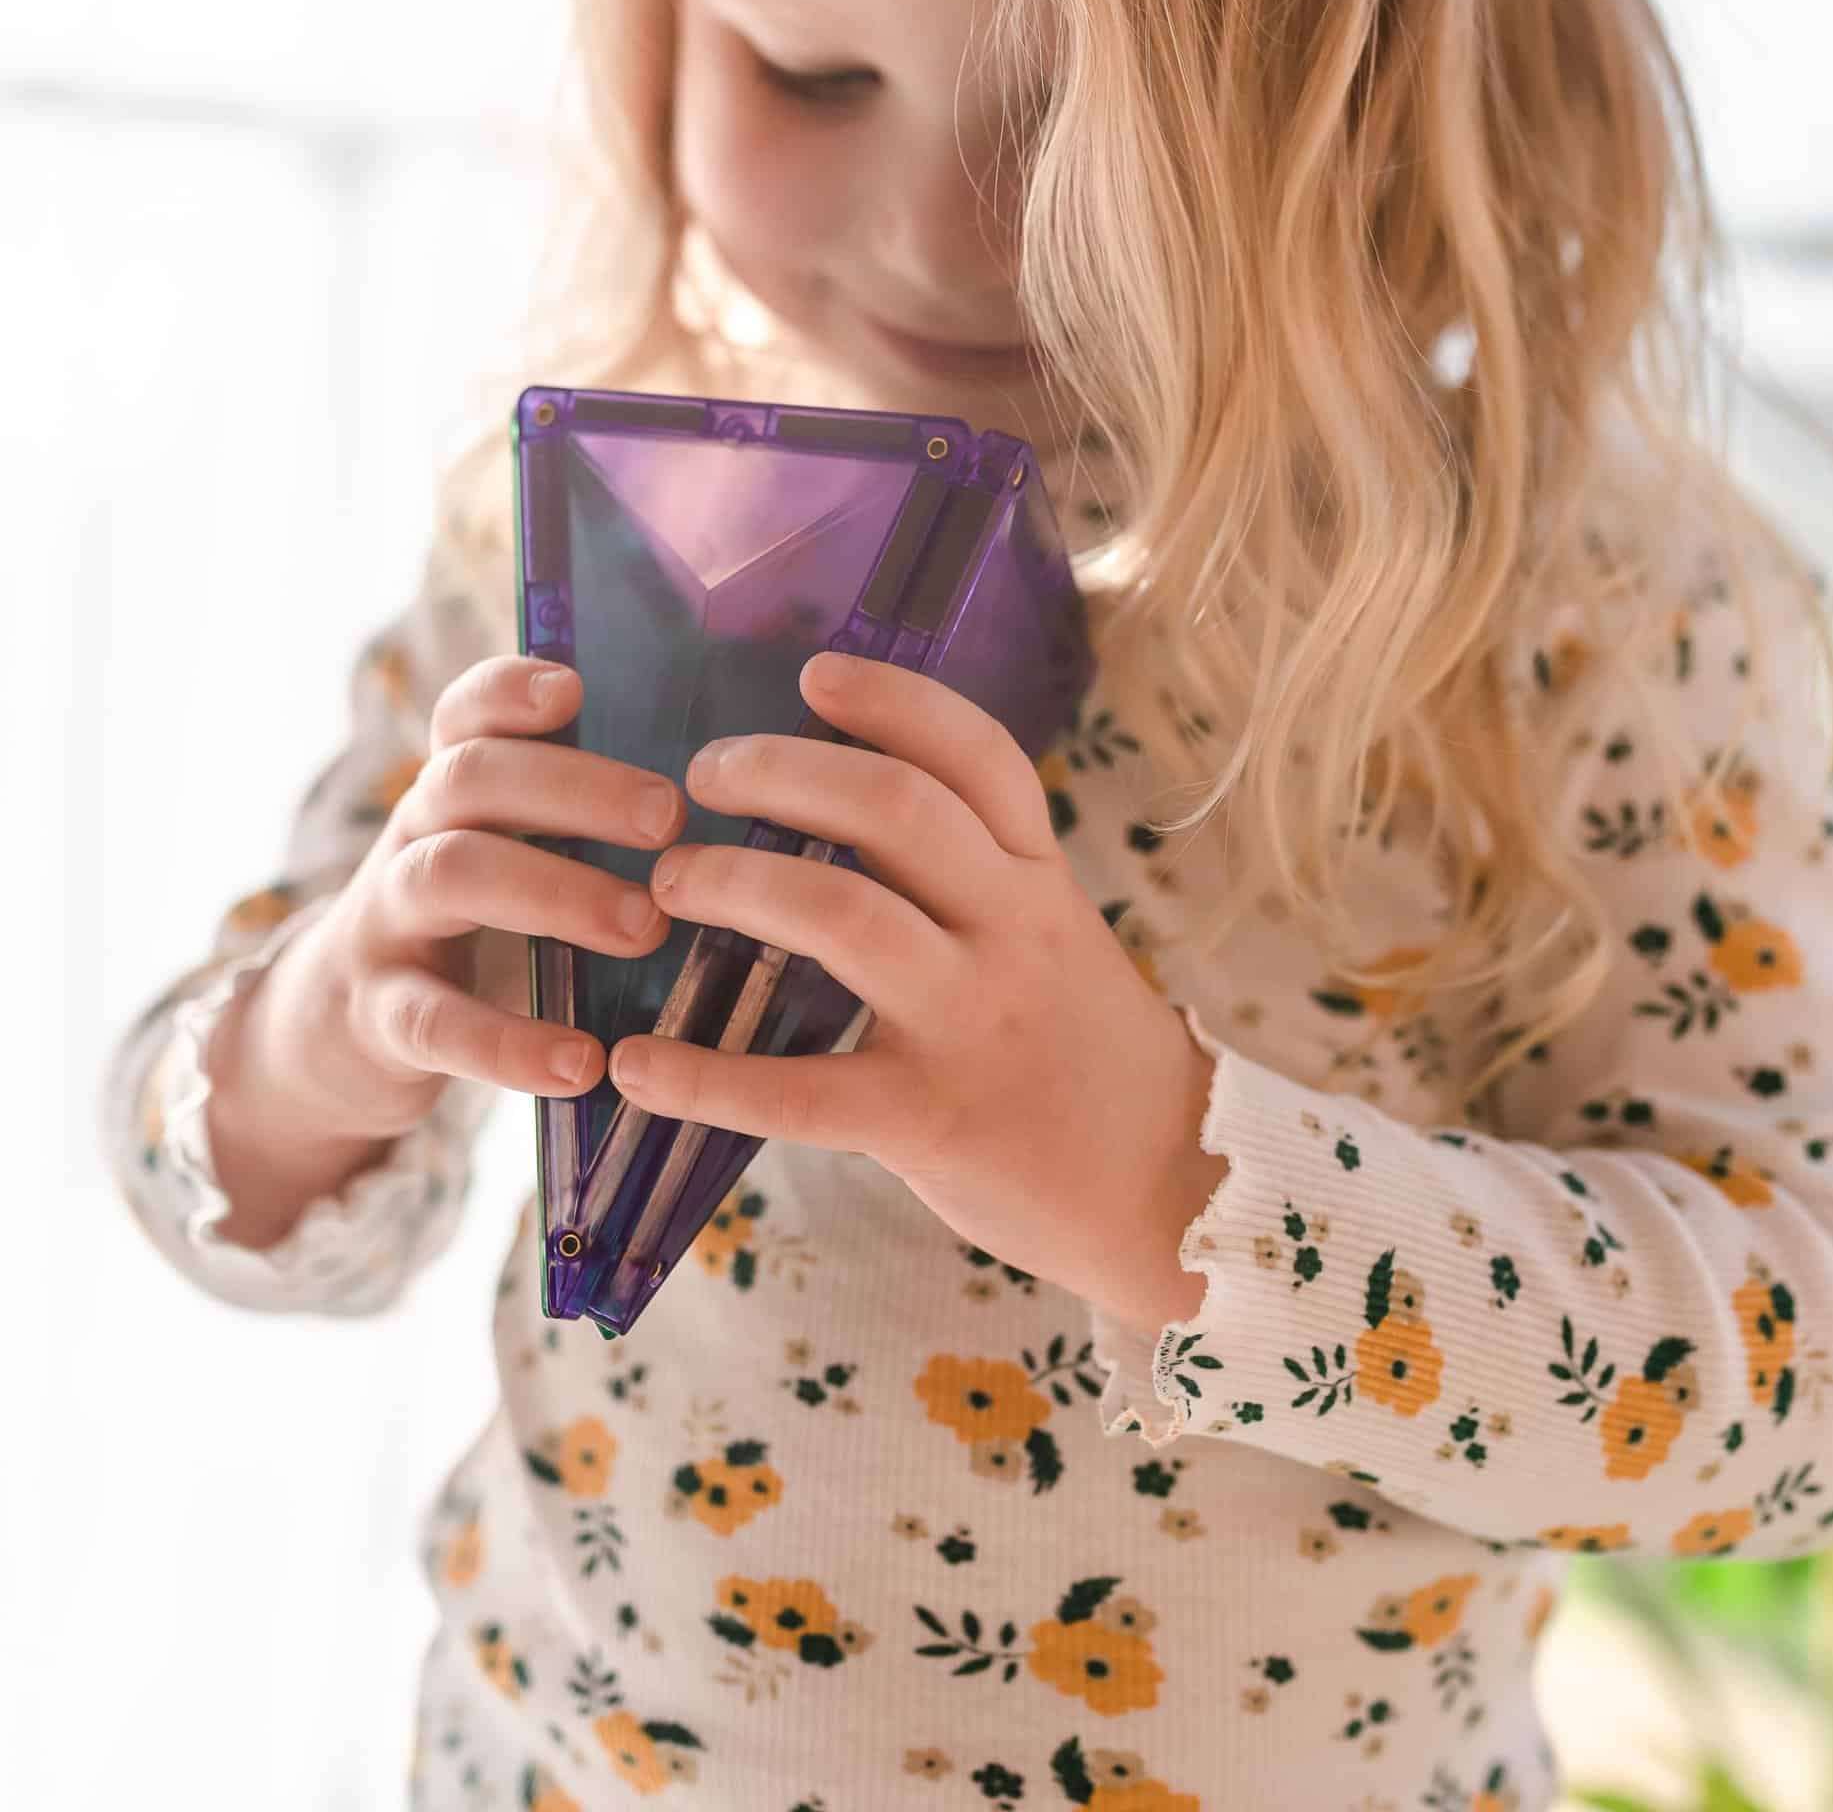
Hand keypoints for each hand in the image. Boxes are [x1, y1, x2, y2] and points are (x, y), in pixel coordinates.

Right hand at [301, 656, 685, 1136]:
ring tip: (647, 928)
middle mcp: (416, 836)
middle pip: (472, 778)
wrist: (339, 1033)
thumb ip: (594, 823)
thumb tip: (748, 798)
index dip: (509, 688)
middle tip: (670, 818)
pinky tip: (583, 1063)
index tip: (575, 688)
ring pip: (450, 874)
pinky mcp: (378, 1015)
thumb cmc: (482, 929)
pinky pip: (434, 1021)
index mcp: (459, 792)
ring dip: (555, 893)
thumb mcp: (519, 857)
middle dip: (573, 789)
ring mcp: (387, 921)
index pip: (467, 714)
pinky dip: (510, 1044)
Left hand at [608, 651, 1221, 1332]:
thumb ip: (975, 880)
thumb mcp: (1056, 939)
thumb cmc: (1088, 1051)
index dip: (895, 702)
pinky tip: (636, 1065)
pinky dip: (705, 1076)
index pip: (978, 758)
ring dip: (736, 883)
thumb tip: (843, 810)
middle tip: (703, 775)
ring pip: (842, 918)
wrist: (1169, 1184)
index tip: (813, 675)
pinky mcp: (930, 1119)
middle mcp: (1011, 931)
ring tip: (669, 882)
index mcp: (1040, 879)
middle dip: (783, 773)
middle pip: (893, 810)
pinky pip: (800, 1090)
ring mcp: (972, 1021)